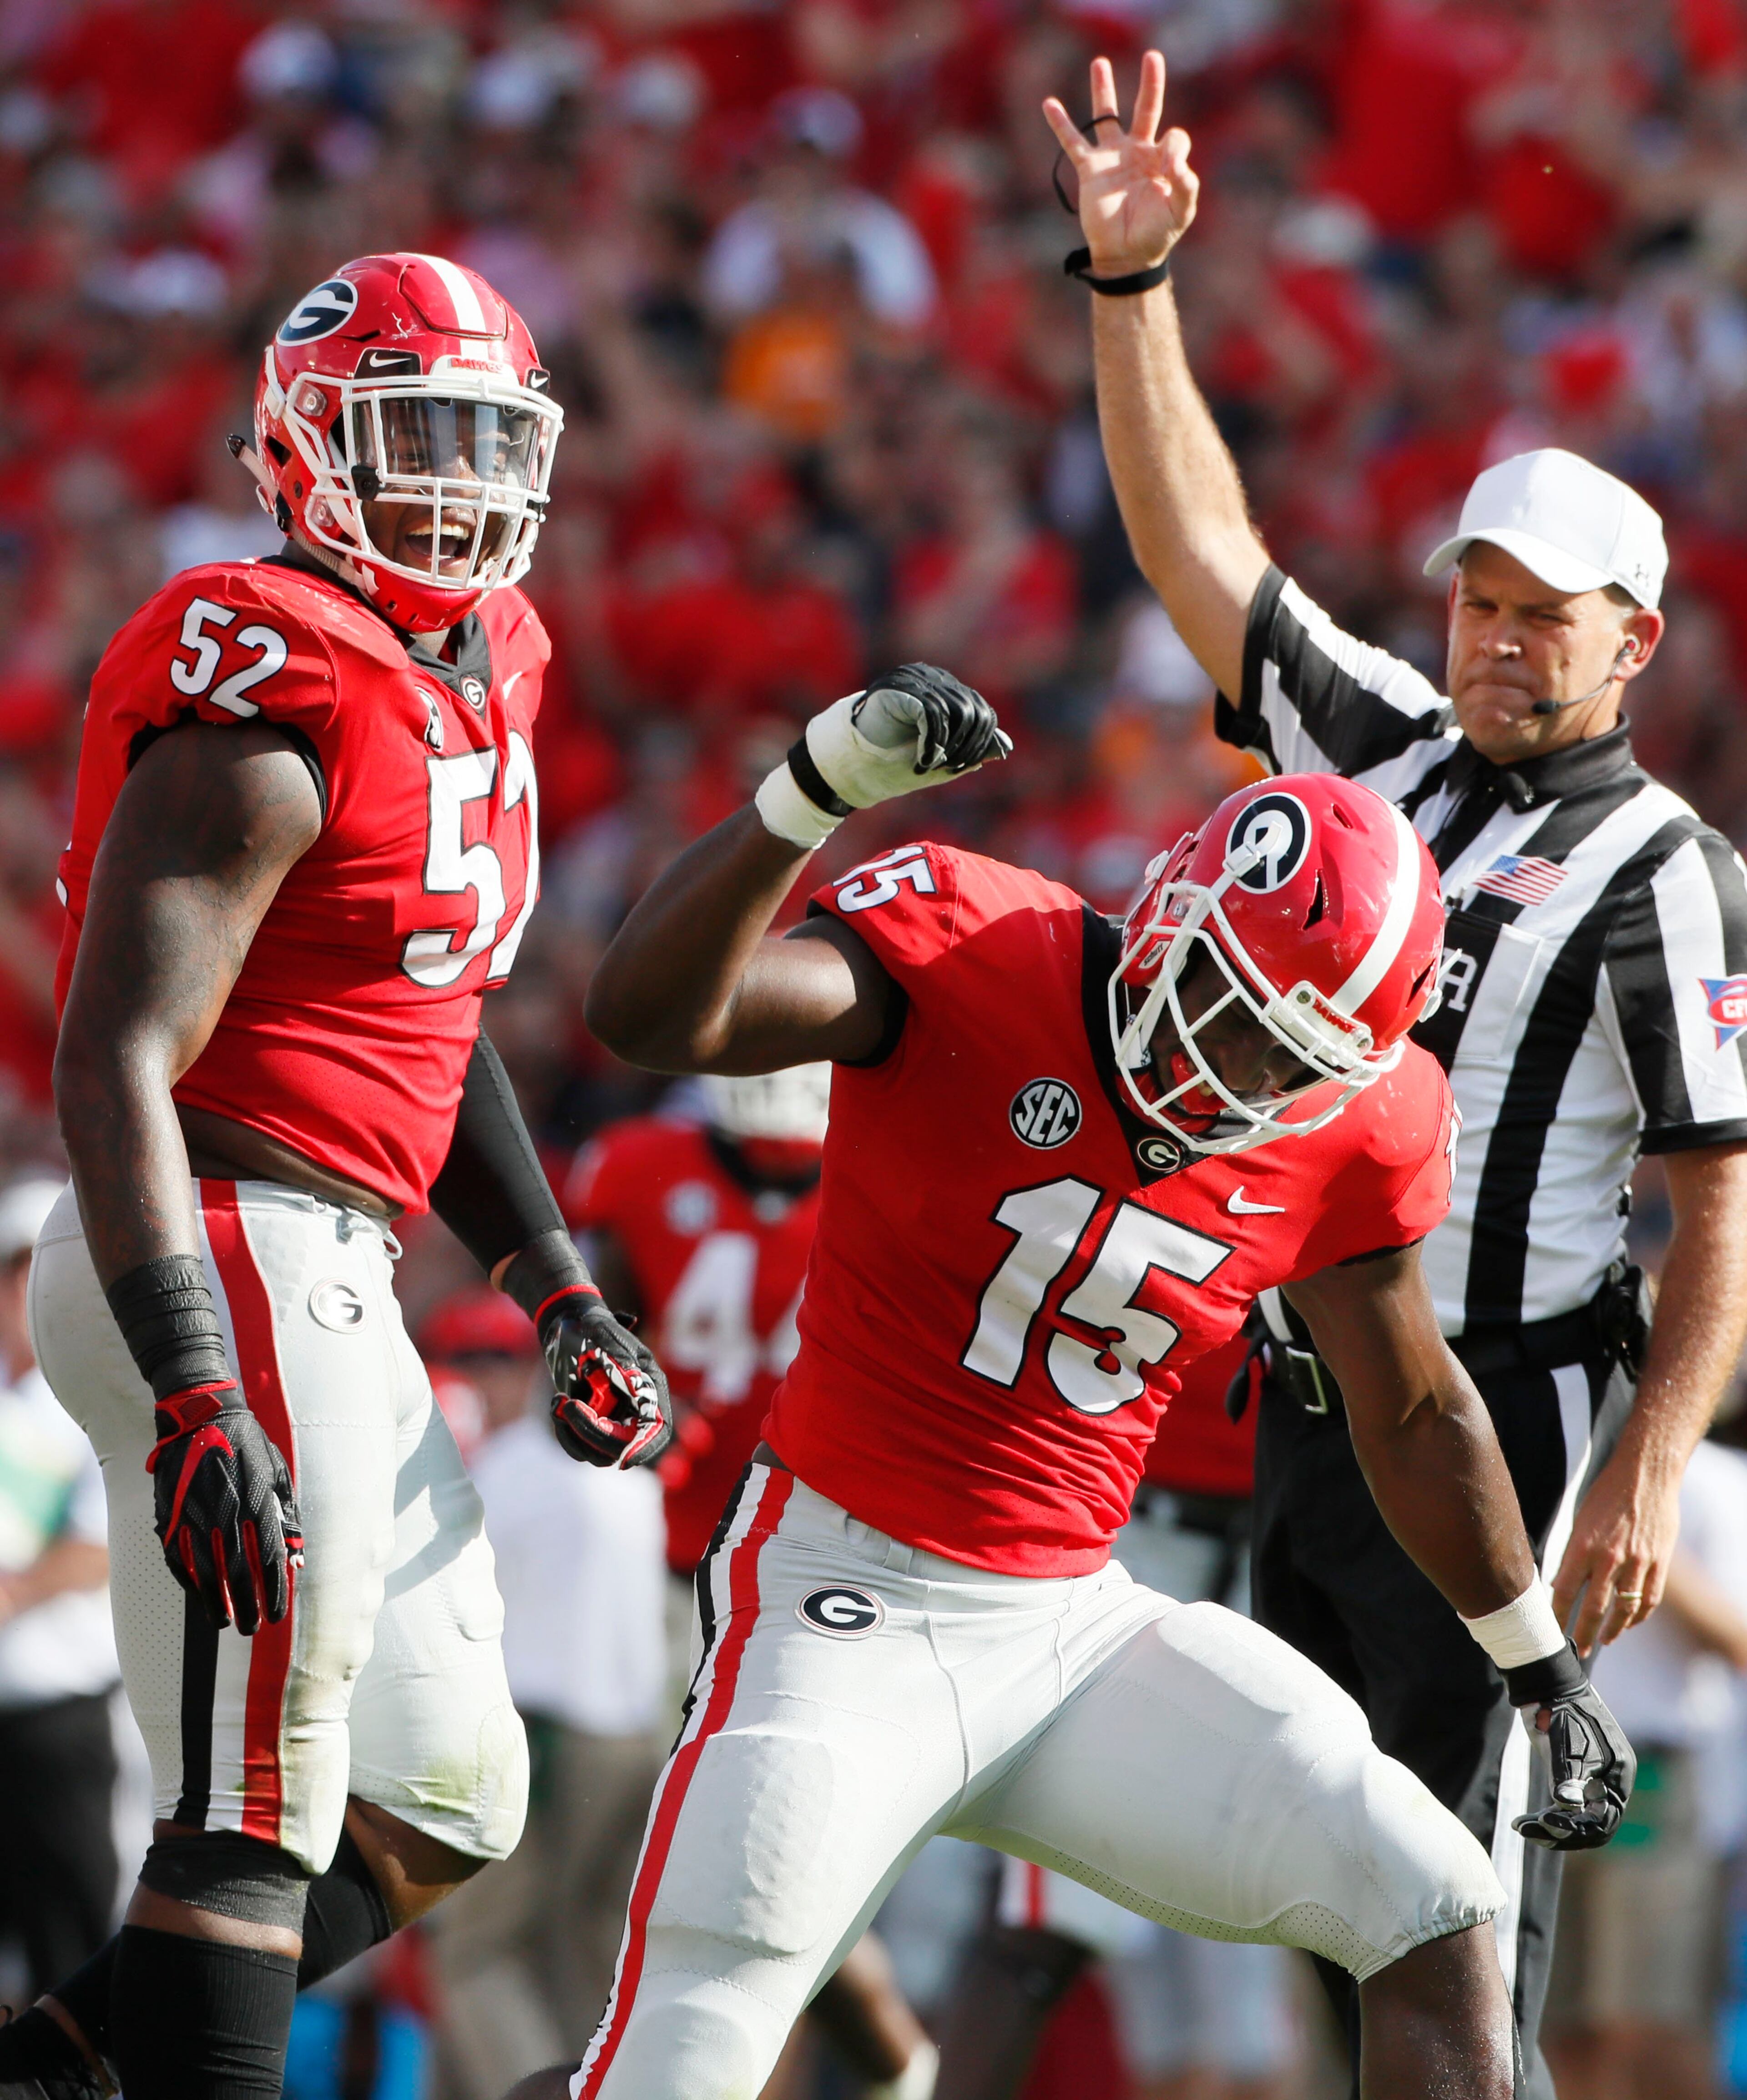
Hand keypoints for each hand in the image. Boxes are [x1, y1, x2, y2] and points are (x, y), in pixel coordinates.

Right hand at [146, 1381, 302, 1632]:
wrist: (201, 1416)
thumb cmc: (249, 1447)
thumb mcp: (278, 1476)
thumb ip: (288, 1519)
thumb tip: (298, 1561)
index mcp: (258, 1503)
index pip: (270, 1561)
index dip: (274, 1593)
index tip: (277, 1616)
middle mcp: (227, 1513)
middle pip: (238, 1574)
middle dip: (246, 1606)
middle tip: (250, 1629)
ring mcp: (194, 1515)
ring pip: (205, 1572)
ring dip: (214, 1602)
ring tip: (224, 1622)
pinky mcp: (169, 1514)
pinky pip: (177, 1557)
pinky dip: (187, 1581)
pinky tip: (197, 1595)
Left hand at [541, 1292, 673, 1469]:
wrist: (569, 1322)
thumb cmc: (591, 1324)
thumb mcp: (605, 1335)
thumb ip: (621, 1360)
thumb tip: (636, 1388)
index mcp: (649, 1386)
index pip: (656, 1430)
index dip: (644, 1447)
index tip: (623, 1457)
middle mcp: (634, 1407)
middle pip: (622, 1447)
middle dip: (593, 1434)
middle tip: (569, 1405)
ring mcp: (613, 1418)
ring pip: (598, 1453)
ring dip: (573, 1434)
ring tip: (559, 1401)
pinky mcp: (591, 1423)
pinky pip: (580, 1447)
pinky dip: (564, 1432)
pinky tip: (556, 1404)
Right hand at [805, 664, 1008, 810]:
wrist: (850, 763)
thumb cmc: (893, 761)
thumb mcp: (941, 759)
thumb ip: (970, 751)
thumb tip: (1003, 747)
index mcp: (945, 691)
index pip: (982, 711)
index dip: (980, 742)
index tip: (964, 765)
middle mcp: (932, 679)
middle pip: (975, 710)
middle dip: (967, 747)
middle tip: (949, 769)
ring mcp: (915, 679)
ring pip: (958, 711)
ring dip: (949, 747)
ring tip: (931, 767)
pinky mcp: (900, 687)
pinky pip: (933, 713)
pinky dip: (932, 743)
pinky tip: (921, 761)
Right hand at [1042, 52, 1198, 279]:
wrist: (1127, 257)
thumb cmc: (1156, 235)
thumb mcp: (1180, 212)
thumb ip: (1185, 184)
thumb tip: (1174, 162)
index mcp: (1163, 160)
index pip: (1174, 136)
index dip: (1174, 148)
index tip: (1168, 171)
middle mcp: (1139, 152)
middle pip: (1147, 109)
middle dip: (1151, 83)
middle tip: (1153, 56)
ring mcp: (1113, 158)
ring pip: (1108, 116)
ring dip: (1104, 90)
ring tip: (1100, 63)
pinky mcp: (1090, 170)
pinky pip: (1073, 142)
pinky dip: (1061, 124)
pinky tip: (1049, 104)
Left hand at [1512, 1660, 1635, 1851]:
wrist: (1549, 1685)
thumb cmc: (1561, 1711)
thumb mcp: (1565, 1744)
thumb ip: (1568, 1776)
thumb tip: (1566, 1805)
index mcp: (1619, 1775)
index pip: (1603, 1819)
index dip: (1575, 1827)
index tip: (1544, 1822)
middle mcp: (1611, 1782)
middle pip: (1593, 1825)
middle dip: (1561, 1833)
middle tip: (1527, 1831)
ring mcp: (1595, 1780)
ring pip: (1579, 1820)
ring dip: (1551, 1828)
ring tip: (1521, 1826)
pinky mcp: (1576, 1777)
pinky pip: (1568, 1808)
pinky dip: (1549, 1815)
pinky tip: (1526, 1819)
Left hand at [1551, 1446, 1679, 1651]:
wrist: (1645, 1474)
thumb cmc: (1606, 1492)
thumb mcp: (1580, 1519)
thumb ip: (1573, 1551)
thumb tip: (1559, 1579)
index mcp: (1582, 1545)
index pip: (1562, 1590)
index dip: (1555, 1614)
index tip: (1549, 1630)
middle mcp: (1608, 1558)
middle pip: (1592, 1608)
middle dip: (1583, 1633)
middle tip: (1577, 1650)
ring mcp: (1636, 1562)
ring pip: (1623, 1609)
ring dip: (1612, 1630)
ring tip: (1603, 1641)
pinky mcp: (1658, 1563)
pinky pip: (1648, 1599)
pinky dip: (1638, 1616)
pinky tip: (1629, 1624)